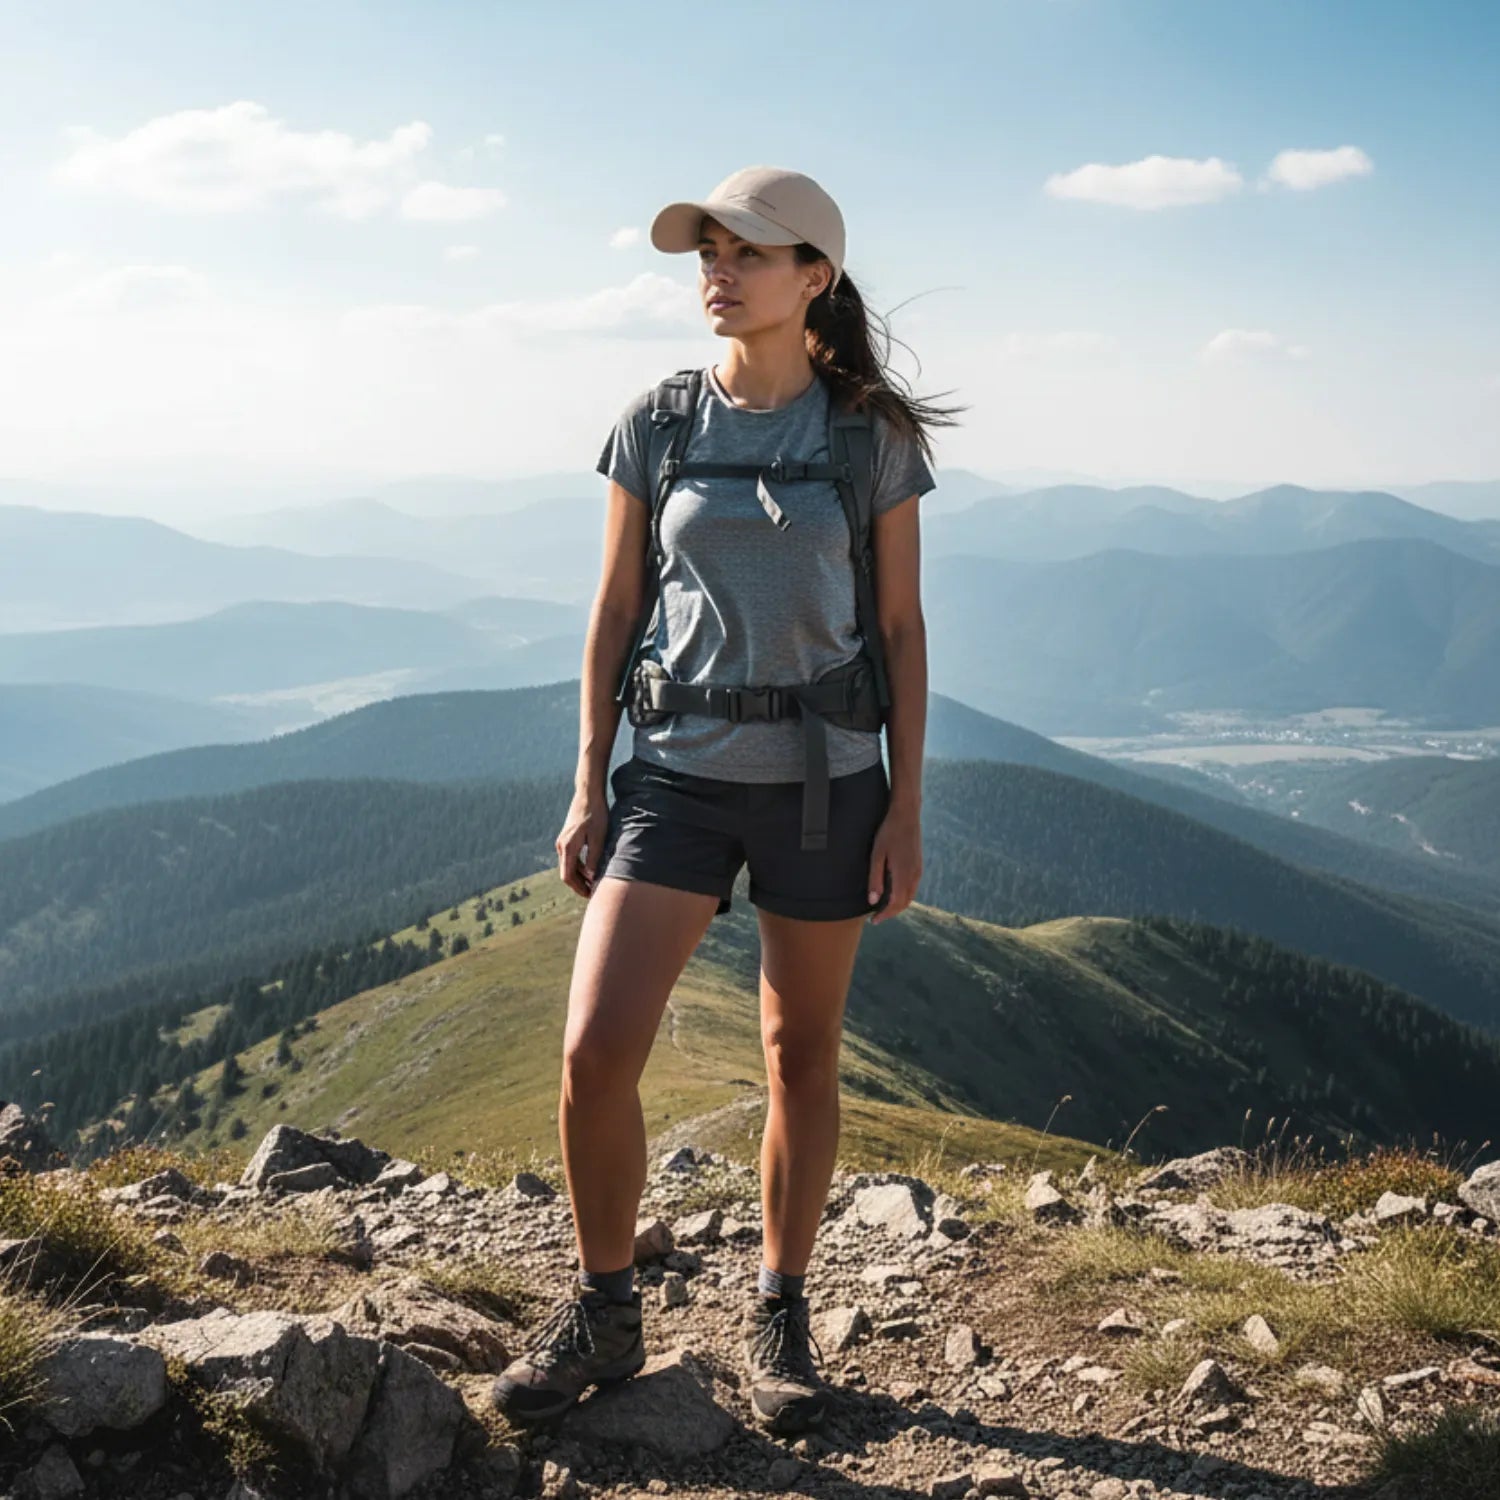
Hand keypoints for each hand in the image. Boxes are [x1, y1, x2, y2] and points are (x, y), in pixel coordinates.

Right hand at [557, 789, 609, 898]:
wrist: (588, 794)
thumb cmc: (596, 814)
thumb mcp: (598, 837)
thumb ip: (593, 858)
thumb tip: (591, 876)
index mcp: (567, 847)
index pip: (567, 876)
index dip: (578, 888)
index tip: (590, 895)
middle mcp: (561, 846)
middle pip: (567, 873)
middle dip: (579, 885)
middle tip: (593, 893)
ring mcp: (562, 841)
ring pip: (568, 865)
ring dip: (579, 876)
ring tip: (593, 884)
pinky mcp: (567, 838)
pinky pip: (570, 858)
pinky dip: (579, 867)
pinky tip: (590, 870)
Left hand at [866, 802, 921, 924]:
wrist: (906, 815)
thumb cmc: (888, 833)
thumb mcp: (877, 855)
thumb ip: (875, 879)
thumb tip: (873, 901)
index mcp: (903, 874)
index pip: (895, 903)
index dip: (885, 914)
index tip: (874, 920)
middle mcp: (914, 875)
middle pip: (905, 903)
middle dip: (891, 912)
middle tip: (877, 916)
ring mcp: (919, 870)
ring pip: (910, 896)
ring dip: (898, 904)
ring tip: (883, 907)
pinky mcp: (919, 865)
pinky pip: (912, 887)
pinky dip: (903, 895)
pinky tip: (893, 892)